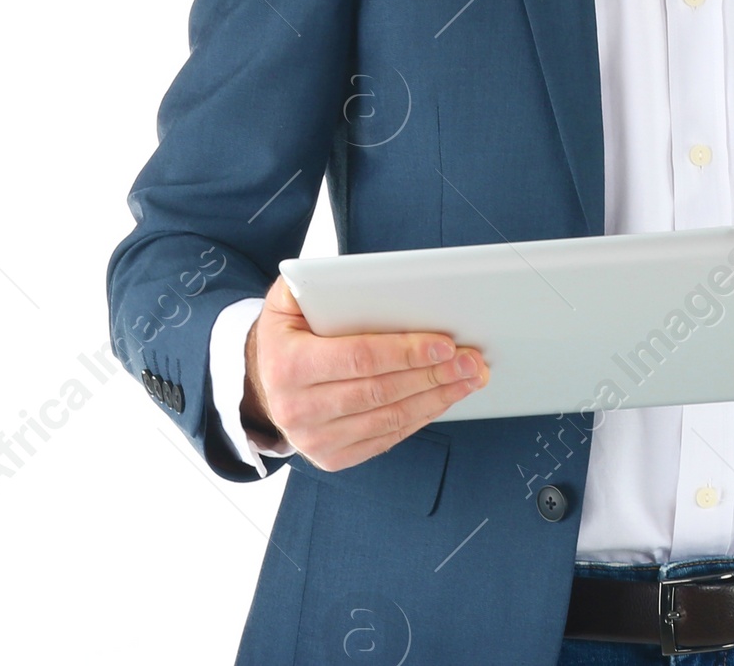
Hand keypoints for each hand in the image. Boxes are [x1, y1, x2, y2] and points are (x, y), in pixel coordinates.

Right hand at [241, 273, 488, 471]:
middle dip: (433, 374)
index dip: (406, 351)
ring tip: (469, 378)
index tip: (445, 342)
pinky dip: (420, 418)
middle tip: (471, 359)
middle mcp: (297, 410)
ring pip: (389, 418)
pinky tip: (443, 398)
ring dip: (436, 398)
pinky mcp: (331, 458)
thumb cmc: (287, 333)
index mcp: (289, 366)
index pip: (359, 358)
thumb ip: (312, 283)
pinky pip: (385, 439)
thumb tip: (351, 276)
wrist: (261, 382)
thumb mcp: (286, 300)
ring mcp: (313, 441)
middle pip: (381, 391)